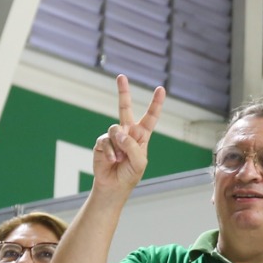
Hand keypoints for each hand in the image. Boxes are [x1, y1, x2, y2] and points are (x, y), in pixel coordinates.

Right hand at [92, 74, 165, 191]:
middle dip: (123, 92)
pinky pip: (106, 141)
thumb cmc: (130, 174)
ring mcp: (114, 136)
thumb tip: (119, 133)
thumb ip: (132, 146)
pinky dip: (110, 152)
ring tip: (120, 158)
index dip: (156, 103)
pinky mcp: (102, 141)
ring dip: (119, 146)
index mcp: (141, 135)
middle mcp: (127, 132)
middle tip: (121, 76)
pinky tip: (112, 160)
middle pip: (125, 108)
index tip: (160, 89)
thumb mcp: (139, 162)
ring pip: (115, 129)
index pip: (150, 117)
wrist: (113, 185)